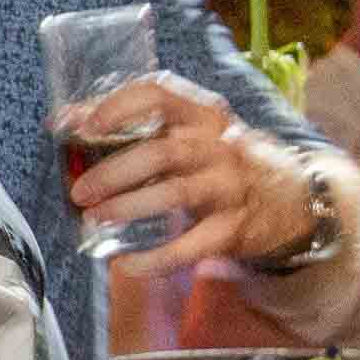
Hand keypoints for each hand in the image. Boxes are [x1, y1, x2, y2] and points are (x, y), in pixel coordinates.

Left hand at [64, 74, 317, 273]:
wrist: (293, 198)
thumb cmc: (223, 160)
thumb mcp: (194, 132)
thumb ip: (140, 125)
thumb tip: (65, 119)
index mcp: (203, 114)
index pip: (159, 95)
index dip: (119, 107)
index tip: (83, 124)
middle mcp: (219, 145)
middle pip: (162, 151)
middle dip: (114, 170)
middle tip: (79, 190)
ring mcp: (230, 186)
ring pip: (176, 193)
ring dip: (130, 206)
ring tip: (94, 218)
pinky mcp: (235, 227)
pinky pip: (193, 245)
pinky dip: (158, 258)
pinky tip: (128, 264)